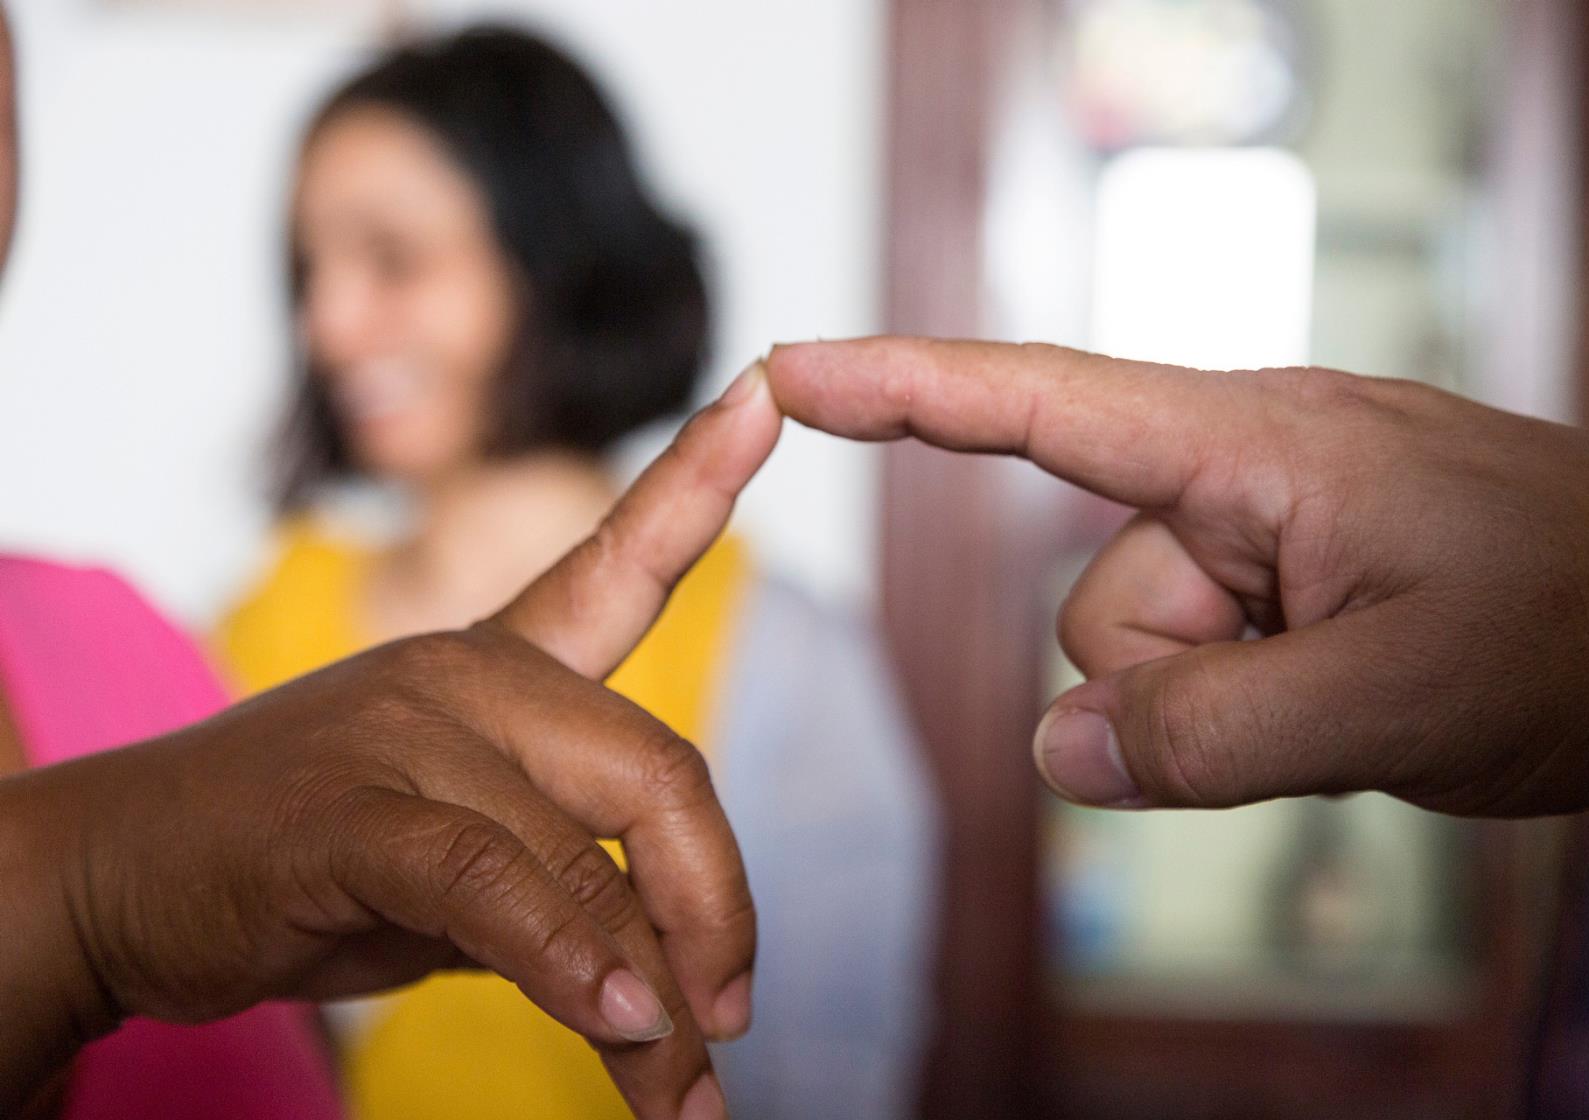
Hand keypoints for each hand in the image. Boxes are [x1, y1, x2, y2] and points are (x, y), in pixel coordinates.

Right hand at [0, 363, 780, 1119]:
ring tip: (679, 1088)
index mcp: (503, 661)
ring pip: (588, 854)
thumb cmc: (302, 863)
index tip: (771, 388)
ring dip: (651, 994)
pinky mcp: (349, 808)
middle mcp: (469, 673)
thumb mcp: (461, 863)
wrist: (116, 878)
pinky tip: (622, 1025)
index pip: (622, 554)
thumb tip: (663, 974)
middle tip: (729, 1015)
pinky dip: (573, 966)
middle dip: (715, 903)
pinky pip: (501, 884)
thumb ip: (563, 880)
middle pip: (660, 770)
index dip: (700, 473)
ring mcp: (407, 729)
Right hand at [766, 338, 1588, 816]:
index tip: (788, 373)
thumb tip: (1059, 754)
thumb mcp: (1394, 692)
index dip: (901, 390)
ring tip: (1354, 691)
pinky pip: (1202, 673)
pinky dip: (1249, 710)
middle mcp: (1241, 478)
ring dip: (1223, 708)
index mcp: (1253, 446)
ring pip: (1147, 663)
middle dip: (1175, 686)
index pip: (1040, 403)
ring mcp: (1267, 539)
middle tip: (1318, 691)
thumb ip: (1208, 735)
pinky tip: (1348, 694)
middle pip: (1098, 610)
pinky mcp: (1289, 592)